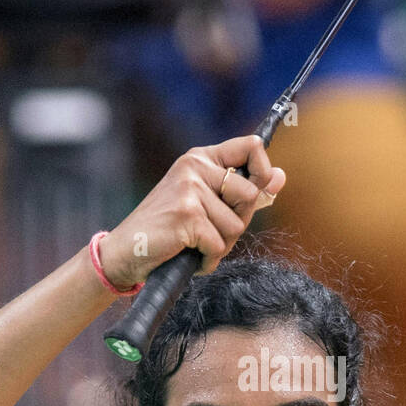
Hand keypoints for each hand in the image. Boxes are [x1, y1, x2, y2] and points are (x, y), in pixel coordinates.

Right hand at [100, 135, 285, 285]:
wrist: (125, 252)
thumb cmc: (168, 230)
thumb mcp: (206, 204)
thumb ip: (243, 191)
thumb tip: (281, 176)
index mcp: (200, 158)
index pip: (252, 146)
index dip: (263, 172)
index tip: (257, 191)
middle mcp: (195, 166)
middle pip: (252, 195)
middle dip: (238, 222)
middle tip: (208, 230)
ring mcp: (190, 189)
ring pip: (237, 225)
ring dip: (221, 244)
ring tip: (193, 243)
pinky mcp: (187, 215)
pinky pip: (219, 244)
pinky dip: (207, 259)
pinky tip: (187, 254)